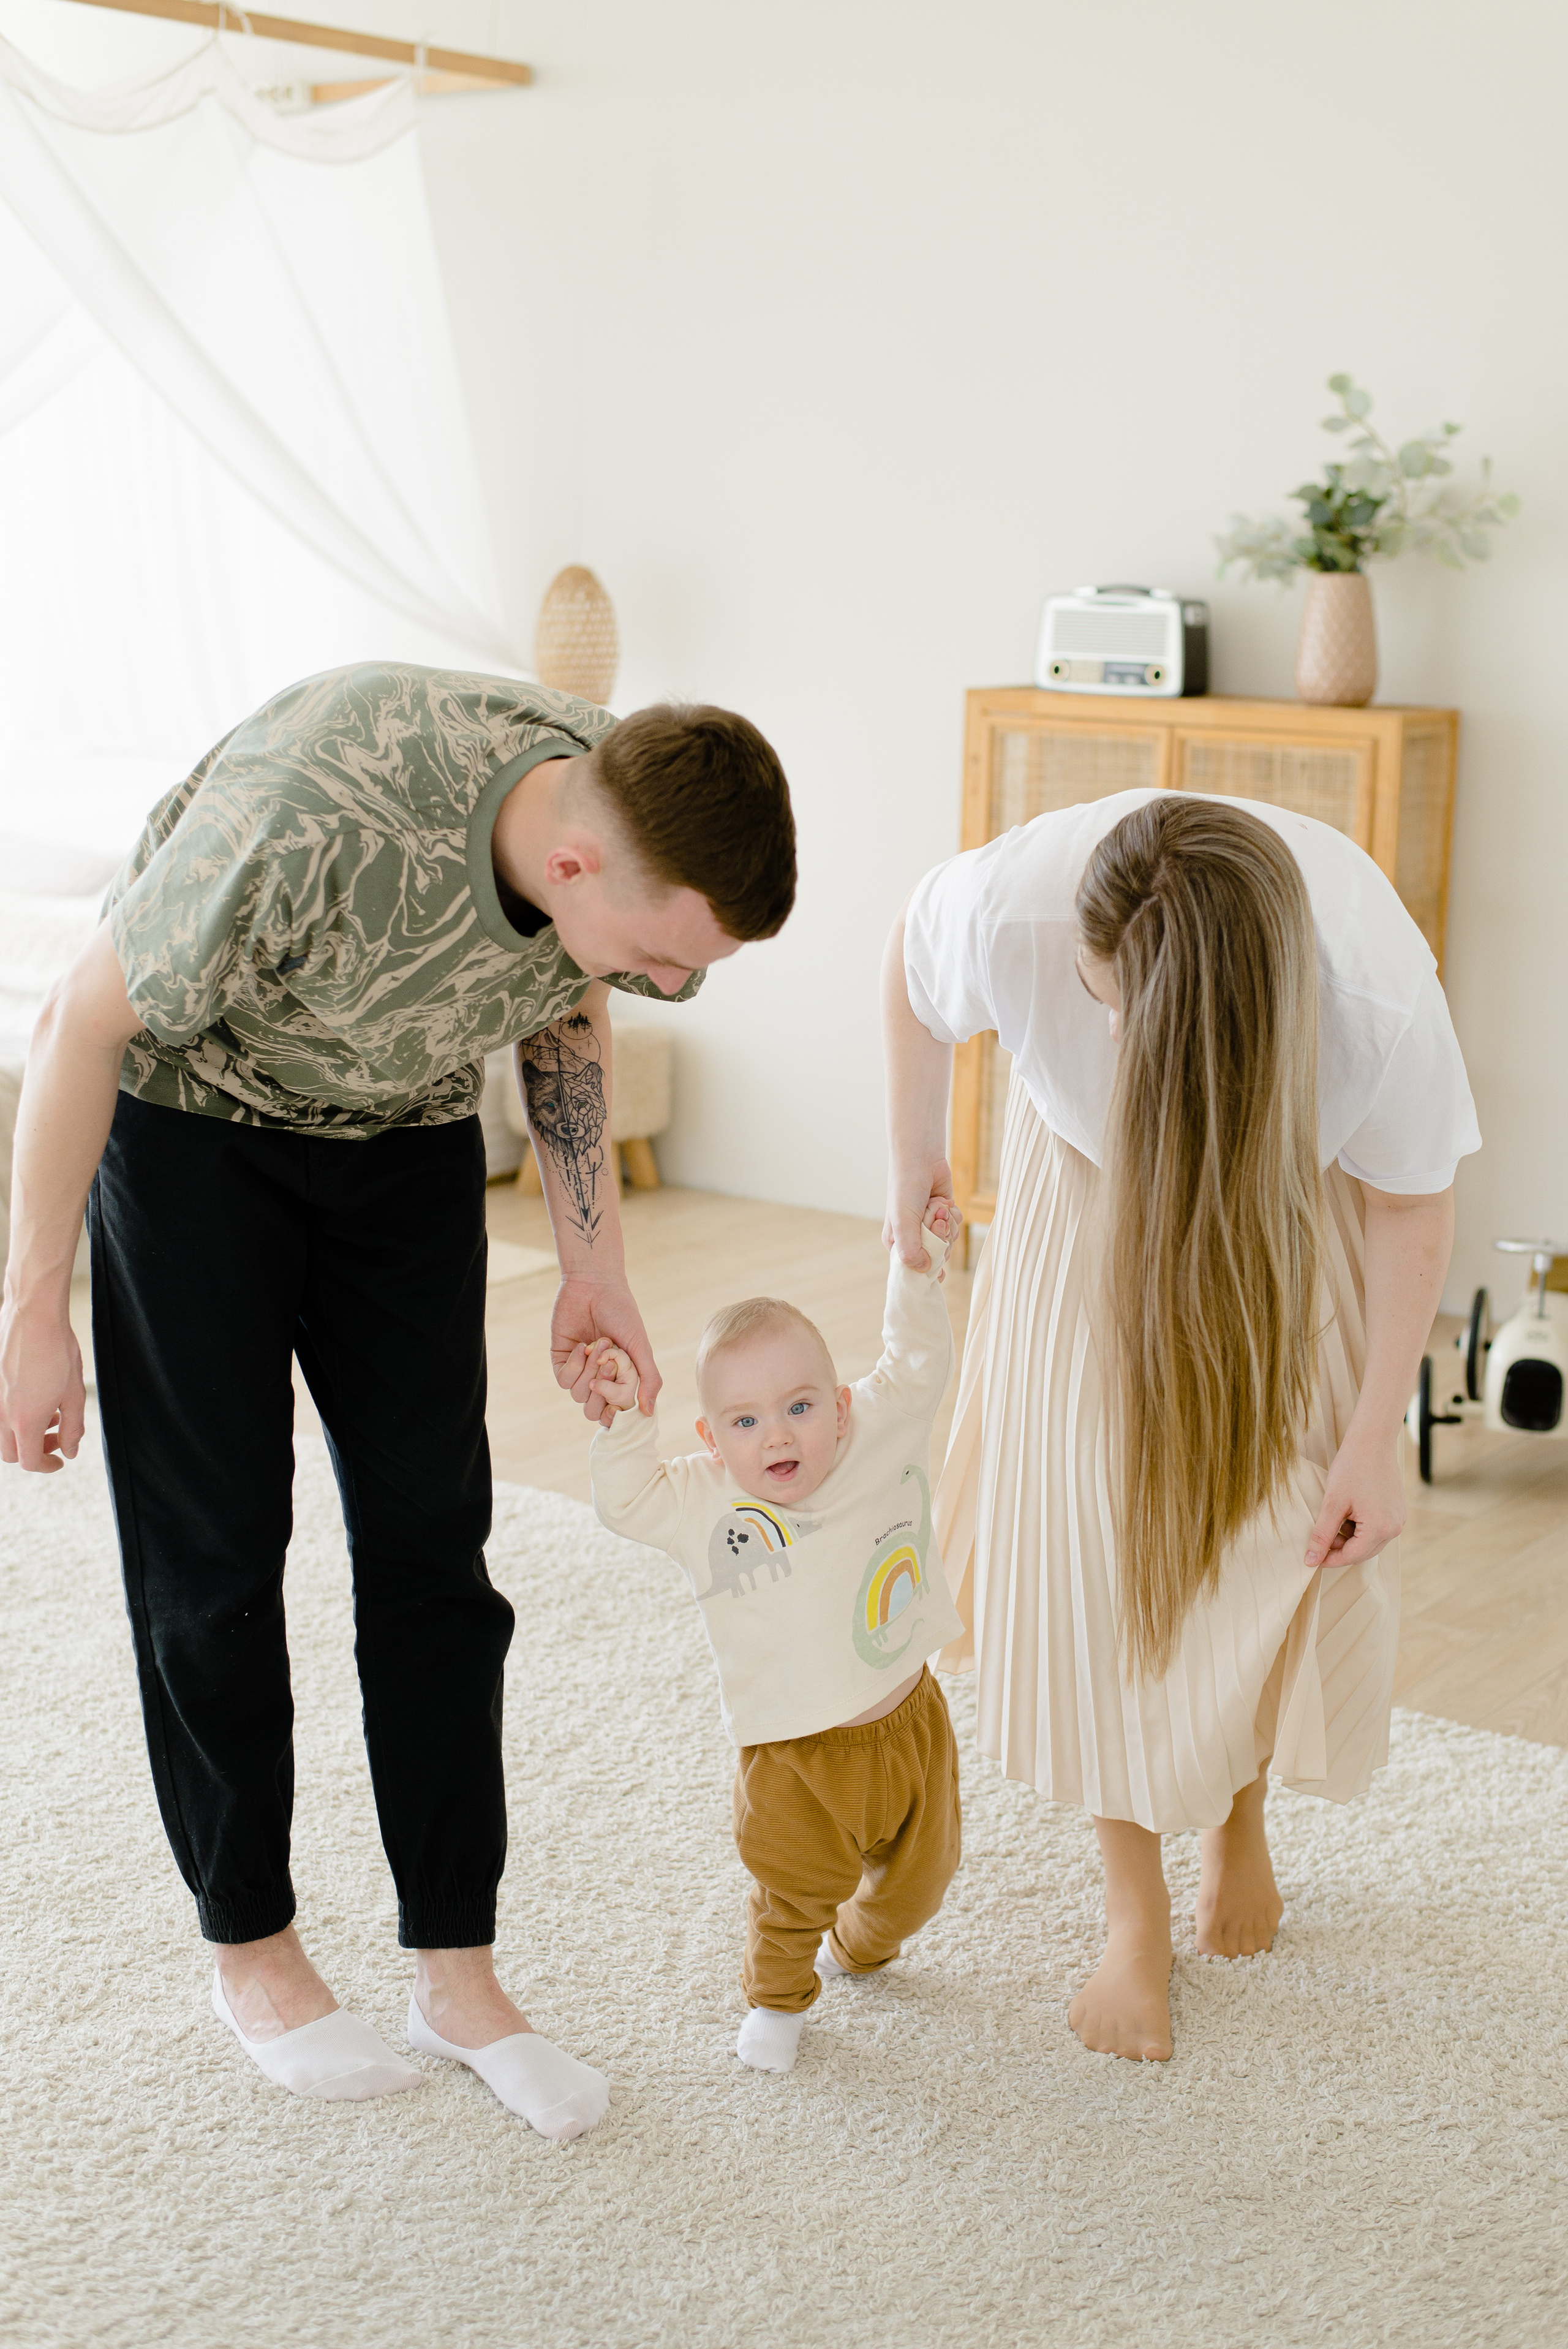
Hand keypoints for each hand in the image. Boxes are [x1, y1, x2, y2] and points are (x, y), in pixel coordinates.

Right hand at [0, 1300, 85, 1473]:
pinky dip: (13, 1415)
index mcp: (24, 1421)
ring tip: (50, 1414)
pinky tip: (34, 1396)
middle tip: (57, 1436)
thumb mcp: (74, 1394)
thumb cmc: (58, 1351)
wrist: (32, 1315)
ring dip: (23, 1433)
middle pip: (10, 1453)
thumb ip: (73, 1428)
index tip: (60, 1459)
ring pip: (1, 1434)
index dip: (47, 1465)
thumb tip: (70, 1451)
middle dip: (34, 1451)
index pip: (29, 1461)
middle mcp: (1, 1414)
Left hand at [551, 1277, 660, 1426]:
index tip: (617, 1404)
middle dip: (604, 1391)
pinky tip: (582, 1346)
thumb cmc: (622, 1313)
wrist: (595, 1286)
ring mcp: (579, 1371)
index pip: (614, 1413)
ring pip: (579, 1396)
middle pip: (593, 1411)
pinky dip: (576, 1365)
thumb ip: (649, 1379)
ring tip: (600, 1345)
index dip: (615, 1414)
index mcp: (619, 1379)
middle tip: (611, 1364)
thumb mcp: (640, 1347)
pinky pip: (564, 1380)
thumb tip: (649, 1412)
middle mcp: (598, 1379)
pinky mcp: (561, 1360)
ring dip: (591, 1371)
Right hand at [883, 1155, 955, 1273]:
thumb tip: (926, 1270)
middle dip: (940, 1237)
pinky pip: (956, 1228)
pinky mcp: (944, 1216)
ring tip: (938, 1206)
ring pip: (949, 1242)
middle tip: (936, 1220)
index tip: (933, 1249)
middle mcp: (914, 1238)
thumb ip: (910, 1249)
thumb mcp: (903, 1222)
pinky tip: (944, 1202)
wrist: (922, 1160)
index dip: (928, 1261)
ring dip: (947, 1223)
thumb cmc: (906, 1189)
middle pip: (936, 1256)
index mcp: (898, 1243)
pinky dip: (953, 1215)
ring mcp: (930, 1227)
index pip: (915, 1268)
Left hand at [1305, 1423, 1405, 1567]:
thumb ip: (1322, 1535)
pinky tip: (1348, 1513)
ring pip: (1370, 1543)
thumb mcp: (1332, 1504)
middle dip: (1340, 1549)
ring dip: (1350, 1539)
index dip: (1329, 1560)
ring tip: (1334, 1518)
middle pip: (1363, 1553)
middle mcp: (1394, 1529)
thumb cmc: (1351, 1468)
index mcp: (1379, 1528)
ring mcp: (1398, 1520)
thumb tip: (1311, 1561)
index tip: (1312, 1558)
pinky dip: (1360, 1528)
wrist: (1372, 1442)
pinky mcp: (1398, 1512)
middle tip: (1319, 1539)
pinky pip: (1377, 1530)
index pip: (1351, 1557)